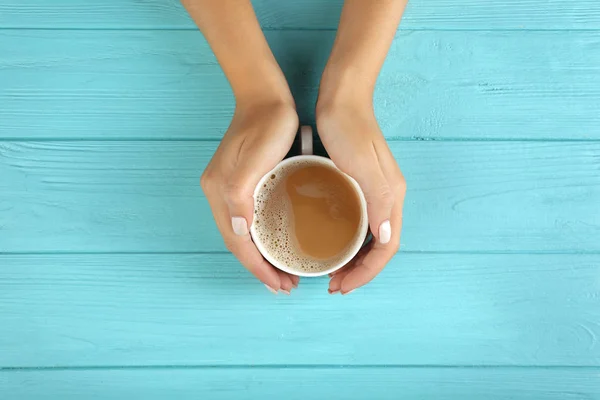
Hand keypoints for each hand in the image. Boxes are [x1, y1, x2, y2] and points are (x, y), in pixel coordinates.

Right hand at [201, 100, 299, 293]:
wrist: (266, 97)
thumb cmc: (266, 125)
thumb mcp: (255, 159)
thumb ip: (240, 195)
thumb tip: (239, 232)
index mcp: (220, 192)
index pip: (237, 242)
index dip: (257, 267)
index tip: (279, 285)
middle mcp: (219, 194)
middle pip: (238, 243)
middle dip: (260, 268)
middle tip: (286, 285)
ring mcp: (229, 189)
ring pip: (244, 235)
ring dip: (261, 257)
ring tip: (283, 274)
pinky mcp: (242, 183)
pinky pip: (249, 221)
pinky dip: (261, 239)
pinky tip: (276, 244)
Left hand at [316, 100, 405, 294]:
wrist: (341, 97)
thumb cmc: (348, 128)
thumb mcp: (362, 165)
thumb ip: (379, 200)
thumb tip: (387, 238)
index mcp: (392, 197)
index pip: (387, 248)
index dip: (367, 272)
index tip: (343, 285)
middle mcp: (387, 197)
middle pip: (380, 247)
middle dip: (360, 271)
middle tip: (334, 285)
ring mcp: (374, 191)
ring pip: (369, 237)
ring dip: (354, 259)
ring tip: (332, 272)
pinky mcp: (360, 184)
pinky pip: (359, 222)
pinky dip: (348, 240)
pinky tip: (330, 243)